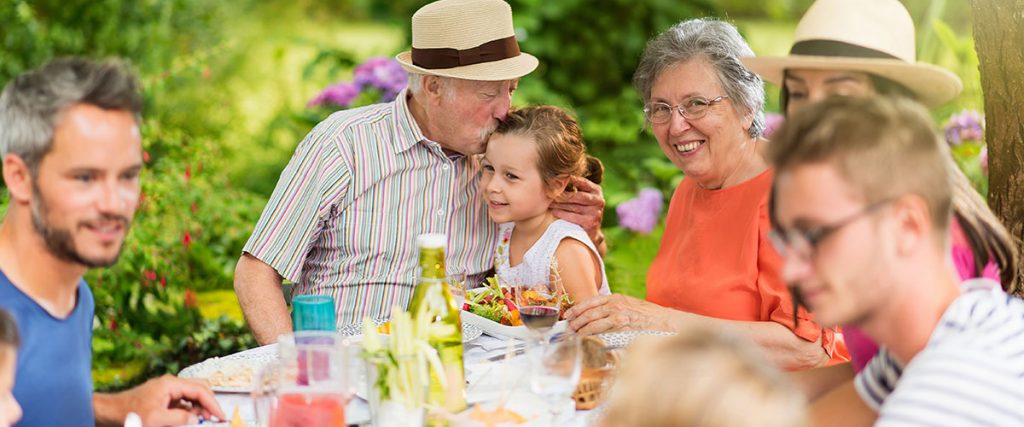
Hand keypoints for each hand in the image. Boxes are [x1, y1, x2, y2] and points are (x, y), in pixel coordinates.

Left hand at [105, 375, 224, 426]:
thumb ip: (179, 419)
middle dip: (208, 403)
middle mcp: (171, 383)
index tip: (221, 416)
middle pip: (199, 388)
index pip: (200, 390)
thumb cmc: (129, 414)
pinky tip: (188, 420)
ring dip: (199, 407)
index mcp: (171, 384)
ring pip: (192, 395)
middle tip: (213, 418)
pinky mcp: (163, 398)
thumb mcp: (156, 420)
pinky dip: (189, 410)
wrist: (110, 412)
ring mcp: (167, 390)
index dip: (213, 404)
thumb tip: (196, 419)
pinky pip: (183, 401)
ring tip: (200, 421)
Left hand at [551, 176, 604, 242]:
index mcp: (596, 190)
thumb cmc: (582, 210)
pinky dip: (562, 214)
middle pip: (576, 196)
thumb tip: (557, 176)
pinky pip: (573, 217)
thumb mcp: (583, 197)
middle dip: (561, 194)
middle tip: (549, 192)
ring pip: (573, 206)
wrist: (589, 232)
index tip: (556, 178)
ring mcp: (596, 213)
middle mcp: (598, 200)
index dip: (569, 180)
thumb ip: (575, 187)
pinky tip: (554, 211)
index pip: (582, 182)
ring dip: (559, 204)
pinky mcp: (590, 223)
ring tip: (549, 202)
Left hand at [565, 294, 672, 334]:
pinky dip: (591, 336)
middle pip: (588, 312)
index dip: (576, 309)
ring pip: (592, 322)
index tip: (568, 316)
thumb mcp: (628, 305)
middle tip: (568, 329)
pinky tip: (585, 340)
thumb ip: (613, 309)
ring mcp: (618, 316)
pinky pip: (601, 332)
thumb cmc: (647, 315)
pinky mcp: (622, 327)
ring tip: (574, 335)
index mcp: (615, 298)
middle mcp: (615, 305)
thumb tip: (596, 317)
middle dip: (575, 321)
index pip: (590, 302)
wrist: (664, 321)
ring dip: (580, 330)